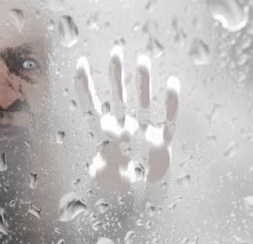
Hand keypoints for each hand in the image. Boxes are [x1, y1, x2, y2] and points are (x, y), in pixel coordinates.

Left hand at [74, 45, 179, 191]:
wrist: (140, 202)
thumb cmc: (118, 187)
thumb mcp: (103, 174)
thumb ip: (101, 154)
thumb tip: (110, 130)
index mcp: (102, 135)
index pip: (91, 105)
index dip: (85, 86)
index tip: (81, 63)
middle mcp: (123, 127)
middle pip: (118, 97)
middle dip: (116, 75)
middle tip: (116, 51)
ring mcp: (143, 131)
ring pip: (142, 102)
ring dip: (143, 82)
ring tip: (142, 60)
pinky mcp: (163, 140)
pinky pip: (167, 118)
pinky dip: (170, 102)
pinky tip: (172, 82)